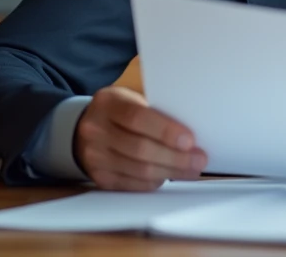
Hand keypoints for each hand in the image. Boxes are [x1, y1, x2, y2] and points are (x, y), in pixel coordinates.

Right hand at [73, 86, 207, 190]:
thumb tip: (189, 134)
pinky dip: (155, 181)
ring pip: (138, 170)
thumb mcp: (131, 100)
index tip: (190, 140)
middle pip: (140, 148)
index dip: (165, 131)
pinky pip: (133, 185)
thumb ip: (155, 112)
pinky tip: (169, 175)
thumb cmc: (120, 111)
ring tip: (191, 169)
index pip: (137, 118)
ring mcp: (95, 156)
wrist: (87, 127)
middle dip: (175, 157)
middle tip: (199, 160)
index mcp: (108, 104)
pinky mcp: (100, 177)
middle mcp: (96, 130)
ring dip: (170, 172)